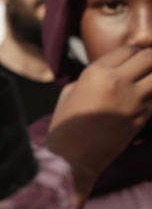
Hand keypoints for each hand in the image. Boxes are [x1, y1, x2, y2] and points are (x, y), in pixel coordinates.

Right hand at [46, 45, 151, 208]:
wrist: (71, 157)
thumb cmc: (65, 125)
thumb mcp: (70, 92)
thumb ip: (91, 77)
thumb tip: (109, 72)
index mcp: (96, 72)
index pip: (126, 50)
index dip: (133, 53)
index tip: (134, 58)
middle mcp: (117, 82)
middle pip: (149, 58)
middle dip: (150, 60)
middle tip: (147, 68)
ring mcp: (133, 101)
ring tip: (145, 86)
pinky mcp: (142, 119)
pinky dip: (151, 100)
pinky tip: (143, 105)